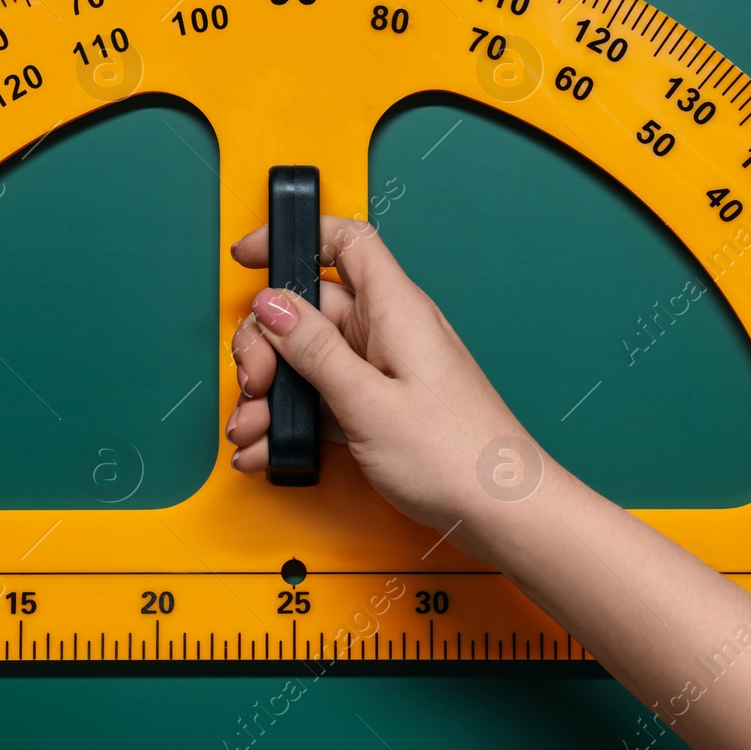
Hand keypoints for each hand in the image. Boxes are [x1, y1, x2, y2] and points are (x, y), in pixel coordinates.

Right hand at [225, 214, 537, 542]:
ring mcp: (383, 369)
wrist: (499, 513)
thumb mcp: (368, 401)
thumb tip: (274, 306)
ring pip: (307, 359)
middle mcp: (389, 331)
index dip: (296, 237)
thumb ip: (315, 350)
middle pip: (309, 308)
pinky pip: (322, 396)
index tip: (251, 255)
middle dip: (267, 343)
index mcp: (395, 309)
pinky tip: (271, 446)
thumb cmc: (456, 456)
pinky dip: (292, 418)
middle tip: (257, 381)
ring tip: (254, 428)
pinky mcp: (379, 405)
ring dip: (272, 392)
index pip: (344, 240)